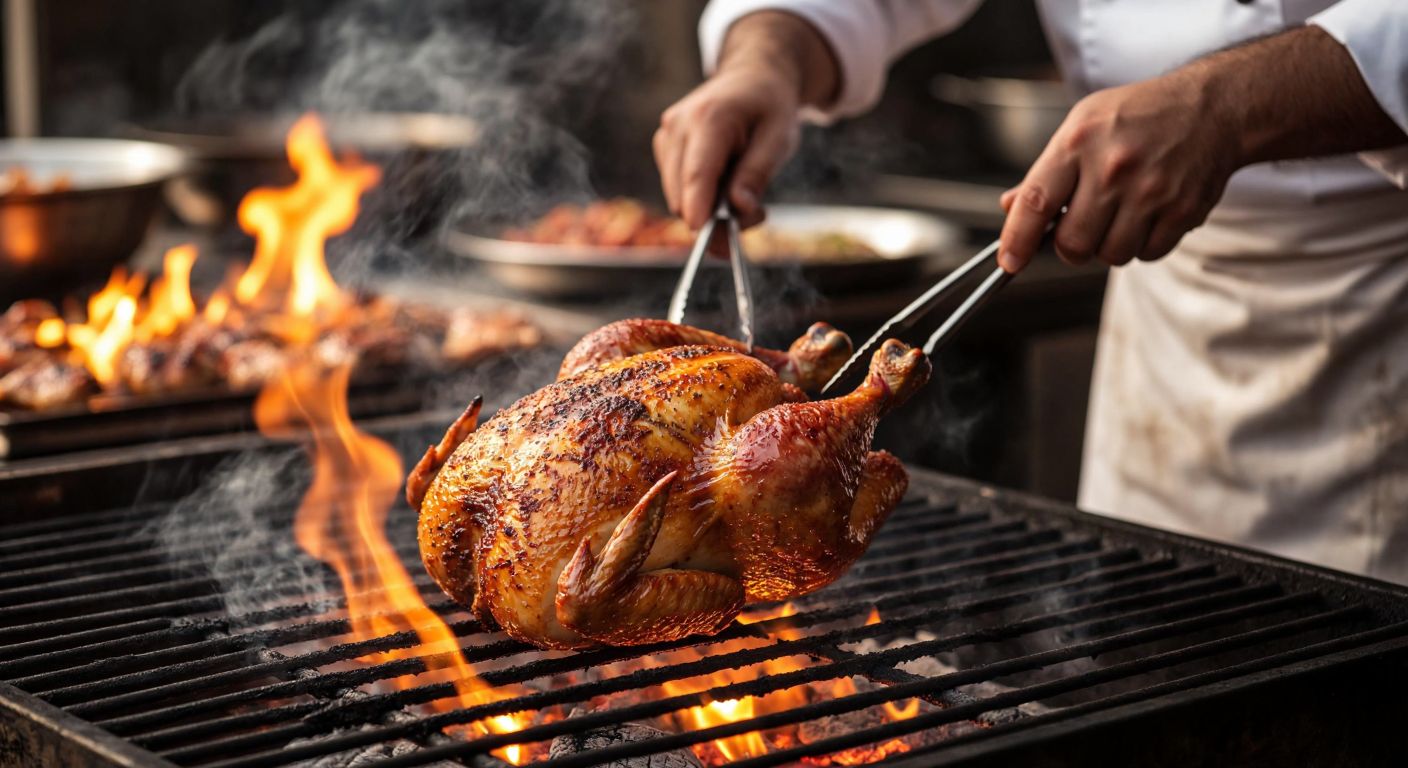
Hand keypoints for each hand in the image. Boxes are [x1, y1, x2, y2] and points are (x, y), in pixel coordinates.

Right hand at [654, 11, 837, 230]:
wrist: (752, 75)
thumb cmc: (769, 106)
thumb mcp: (779, 138)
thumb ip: (757, 174)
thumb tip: (738, 210)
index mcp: (709, 118)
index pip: (697, 173)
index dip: (698, 208)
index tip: (702, 234)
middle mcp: (678, 126)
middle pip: (682, 192)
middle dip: (714, 216)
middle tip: (757, 215)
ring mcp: (666, 135)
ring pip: (678, 196)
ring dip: (708, 208)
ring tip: (743, 190)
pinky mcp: (664, 146)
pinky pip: (678, 188)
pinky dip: (700, 196)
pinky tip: (724, 179)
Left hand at [996, 68, 1240, 272]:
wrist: (1212, 107)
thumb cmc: (1139, 116)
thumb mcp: (1082, 125)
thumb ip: (1045, 172)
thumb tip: (1009, 207)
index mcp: (1079, 142)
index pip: (1035, 202)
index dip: (1017, 239)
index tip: (1009, 262)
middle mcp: (1113, 167)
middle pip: (1073, 243)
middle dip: (1071, 246)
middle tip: (1082, 227)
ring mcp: (1151, 191)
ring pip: (1111, 255)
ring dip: (1110, 245)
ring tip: (1121, 213)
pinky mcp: (1183, 210)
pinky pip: (1148, 254)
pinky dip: (1143, 245)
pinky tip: (1148, 215)